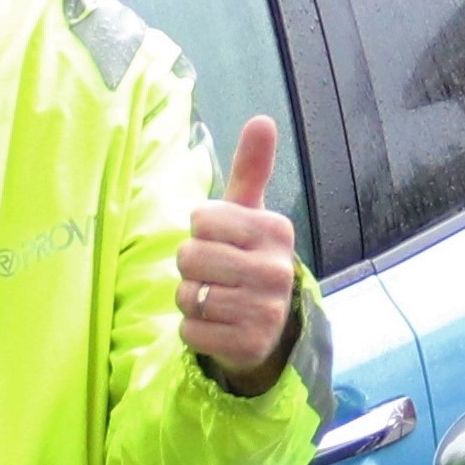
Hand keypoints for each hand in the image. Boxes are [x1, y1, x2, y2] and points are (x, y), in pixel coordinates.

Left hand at [174, 115, 299, 378]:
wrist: (268, 328)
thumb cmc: (246, 259)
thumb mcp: (249, 215)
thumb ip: (252, 169)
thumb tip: (262, 119)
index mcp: (275, 230)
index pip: (202, 218)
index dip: (200, 230)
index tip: (221, 241)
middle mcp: (277, 269)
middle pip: (190, 256)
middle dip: (190, 266)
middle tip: (213, 274)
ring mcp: (265, 310)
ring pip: (188, 295)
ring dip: (189, 298)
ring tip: (214, 299)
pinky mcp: (248, 345)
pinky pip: (190, 330)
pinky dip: (193, 329)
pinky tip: (215, 325)